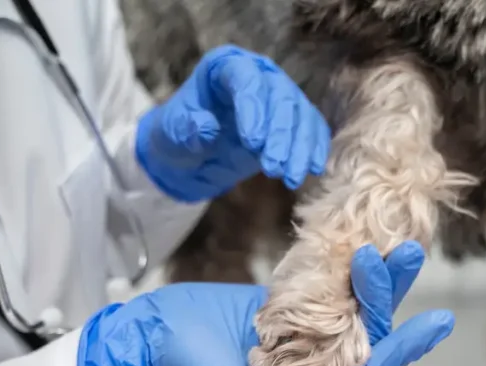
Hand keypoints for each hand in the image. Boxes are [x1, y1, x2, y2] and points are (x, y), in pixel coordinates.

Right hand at [76, 241, 454, 365]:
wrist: (158, 335)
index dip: (406, 346)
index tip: (439, 321)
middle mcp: (315, 356)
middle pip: (367, 325)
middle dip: (391, 293)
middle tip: (407, 254)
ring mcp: (303, 324)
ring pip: (351, 300)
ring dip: (375, 275)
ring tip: (397, 244)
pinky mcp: (287, 297)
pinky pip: (324, 280)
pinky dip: (343, 263)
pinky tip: (361, 240)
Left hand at [135, 44, 329, 201]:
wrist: (192, 155)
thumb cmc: (178, 137)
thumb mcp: (172, 135)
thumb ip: (187, 130)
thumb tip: (207, 128)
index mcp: (224, 67)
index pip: (245, 79)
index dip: (253, 108)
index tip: (253, 143)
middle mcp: (256, 74)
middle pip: (279, 96)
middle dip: (280, 134)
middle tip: (273, 167)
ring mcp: (277, 95)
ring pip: (299, 113)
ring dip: (299, 147)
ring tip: (291, 178)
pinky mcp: (291, 119)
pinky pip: (310, 128)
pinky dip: (313, 148)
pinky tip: (312, 169)